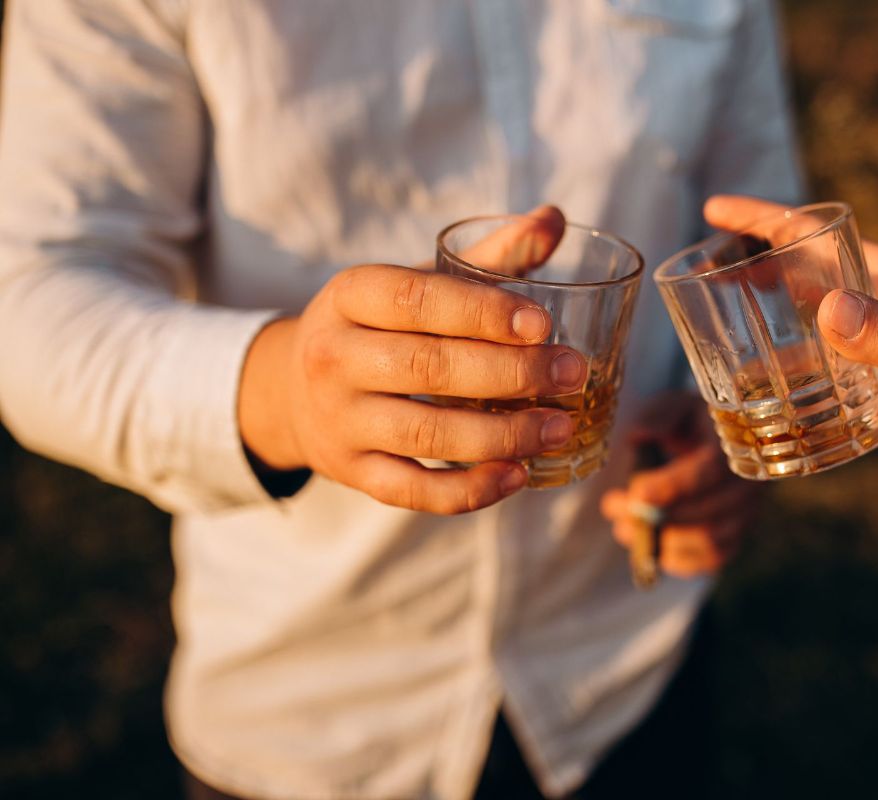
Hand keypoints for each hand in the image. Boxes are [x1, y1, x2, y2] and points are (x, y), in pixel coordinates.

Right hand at [237, 207, 589, 513]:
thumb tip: (554, 218)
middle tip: (572, 374)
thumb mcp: (417, 280)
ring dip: (502, 436)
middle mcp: (335, 357)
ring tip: (560, 428)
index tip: (543, 324)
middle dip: (510, 373)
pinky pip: (413, 490)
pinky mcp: (352, 472)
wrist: (294, 389)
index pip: (416, 298)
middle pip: (428, 368)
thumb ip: (487, 256)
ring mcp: (340, 420)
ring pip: (426, 436)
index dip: (482, 311)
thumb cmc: (381, 326)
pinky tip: (518, 476)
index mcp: (350, 296)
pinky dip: (469, 490)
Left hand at [602, 391, 759, 577]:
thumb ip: (659, 416)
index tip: (636, 493)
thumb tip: (639, 438)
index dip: (673, 486)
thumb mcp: (675, 405)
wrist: (721, 438)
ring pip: (710, 541)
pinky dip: (679, 561)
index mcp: (736, 444)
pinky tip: (649, 550)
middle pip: (707, 512)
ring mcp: (747, 513)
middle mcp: (749, 483)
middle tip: (613, 508)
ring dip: (662, 542)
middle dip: (656, 516)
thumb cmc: (692, 421)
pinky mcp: (738, 535)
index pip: (710, 471)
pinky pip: (713, 559)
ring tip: (623, 529)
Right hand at [704, 195, 877, 520]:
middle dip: (750, 274)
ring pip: (801, 332)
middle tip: (697, 279)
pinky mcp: (873, 391)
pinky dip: (784, 384)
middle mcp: (876, 308)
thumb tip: (826, 309)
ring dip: (760, 335)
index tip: (716, 211)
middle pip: (799, 278)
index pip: (816, 238)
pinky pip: (816, 379)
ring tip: (710, 345)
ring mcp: (873, 350)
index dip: (764, 221)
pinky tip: (754, 400)